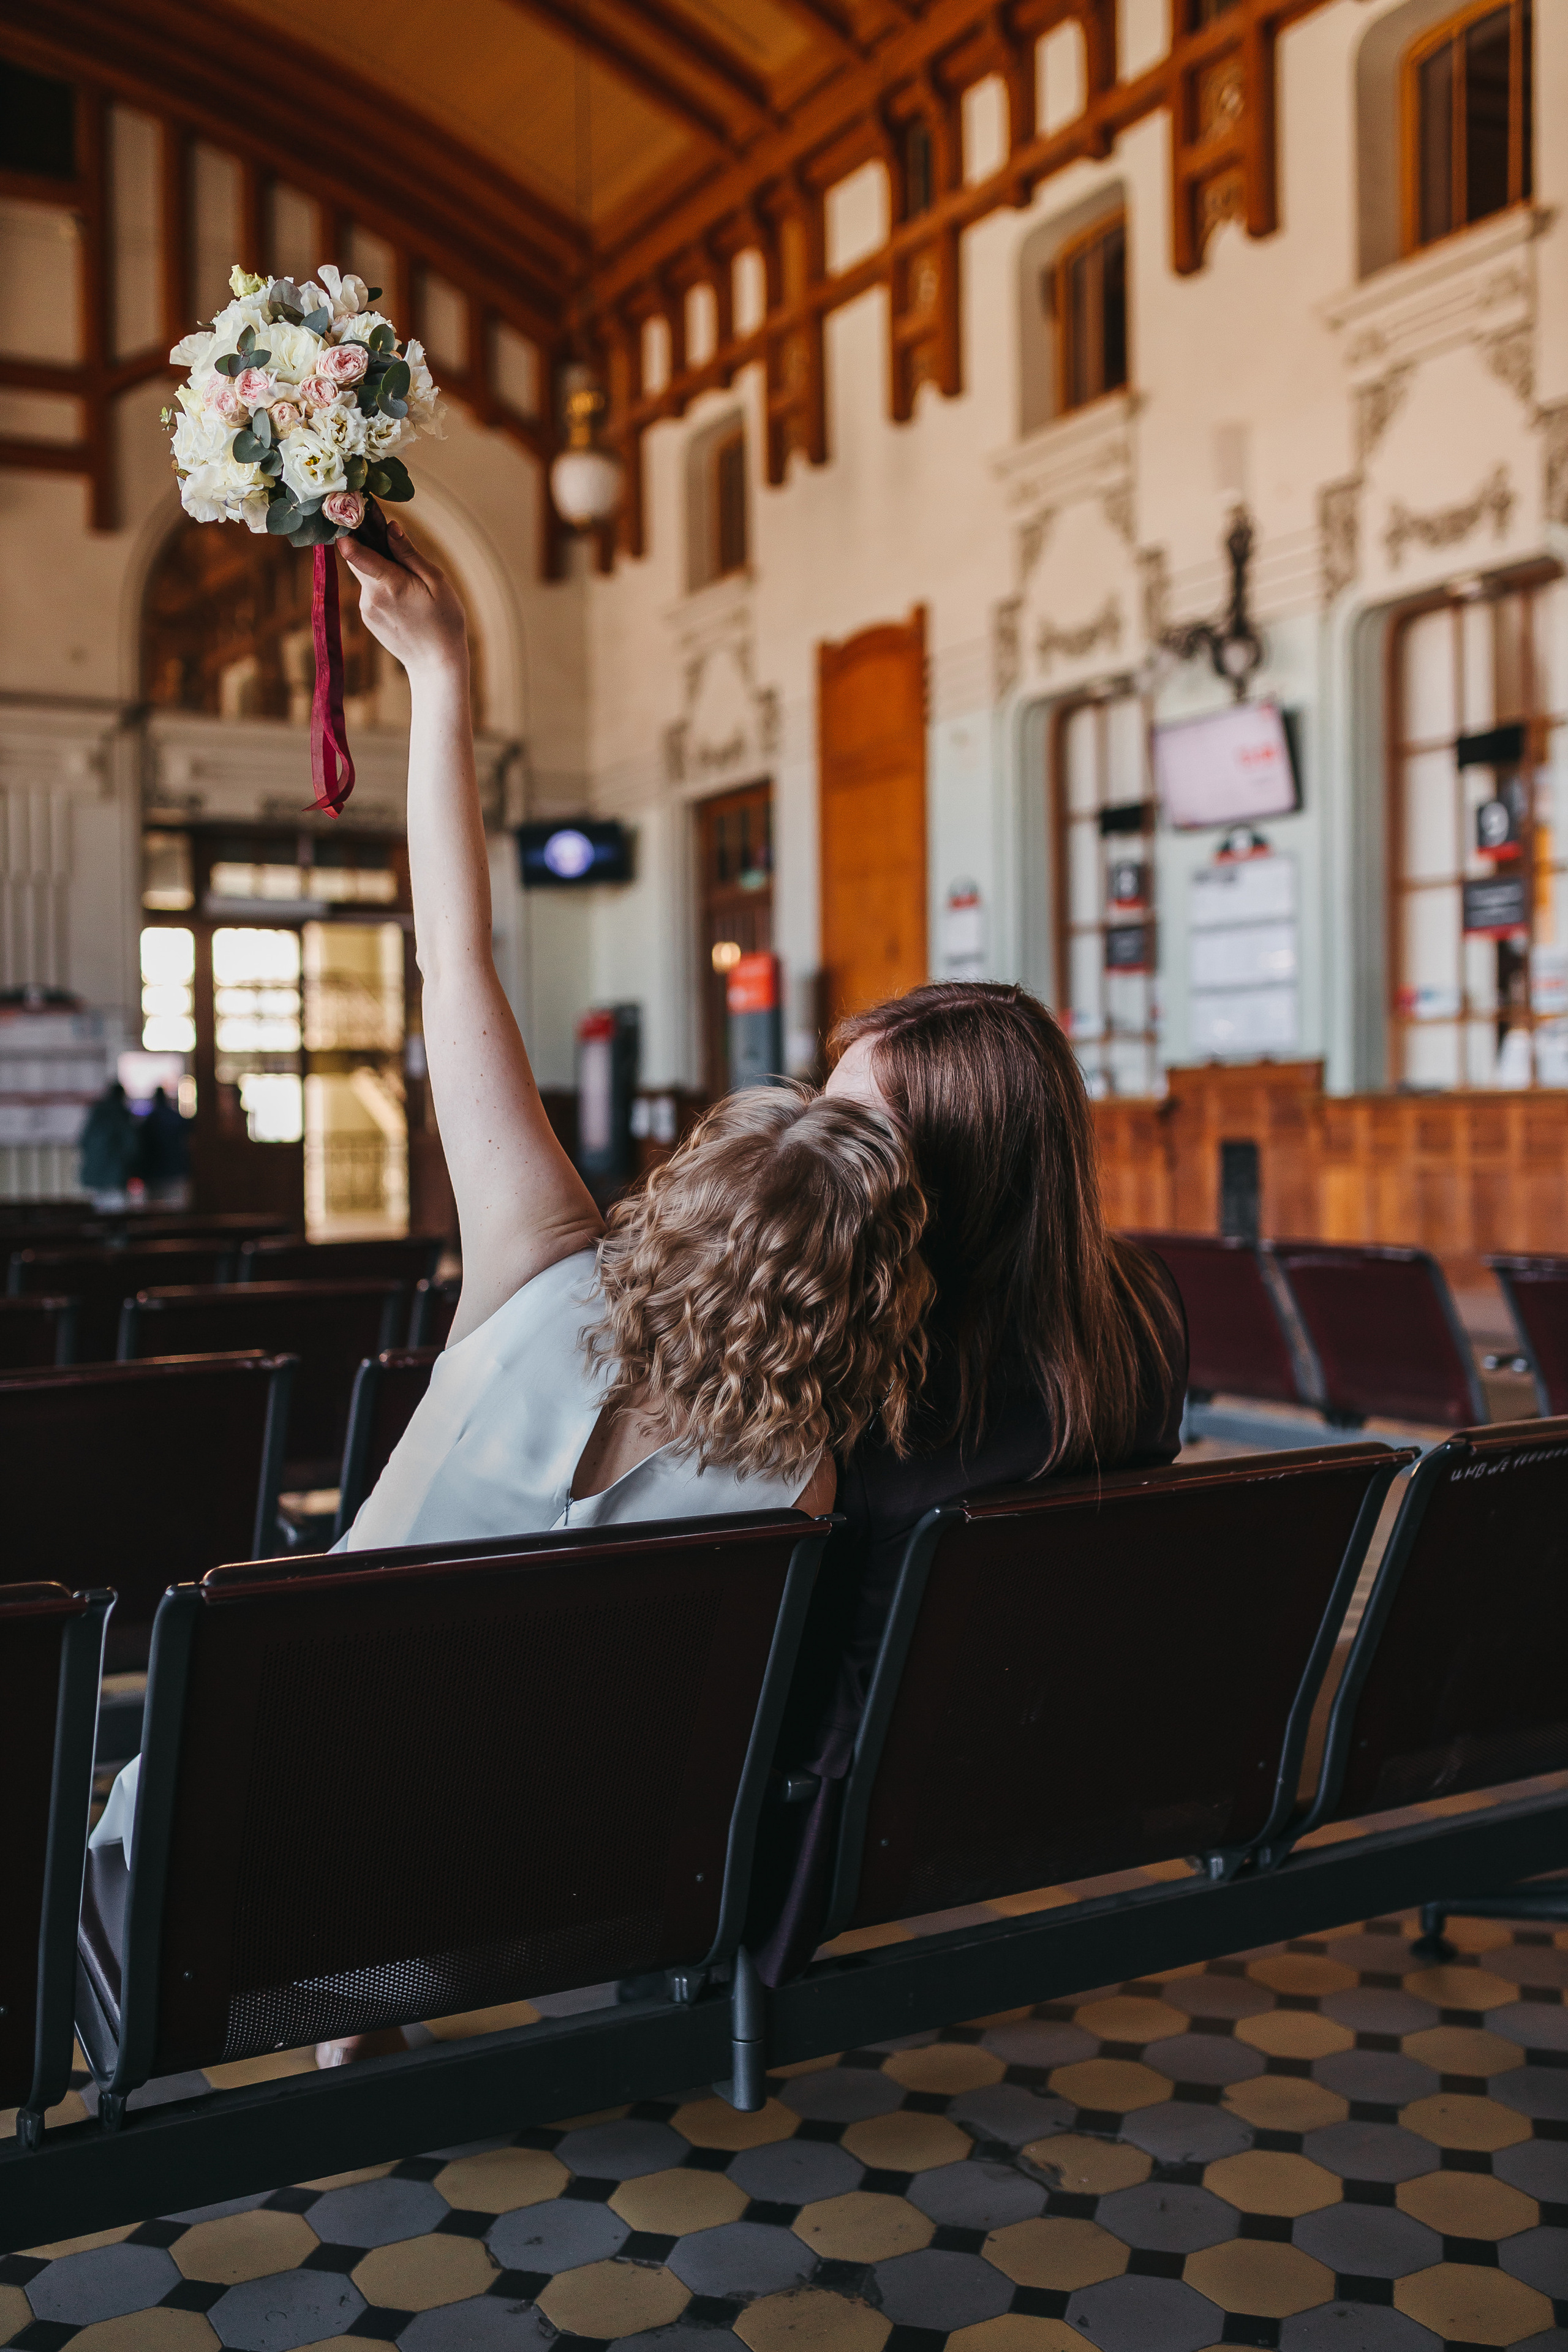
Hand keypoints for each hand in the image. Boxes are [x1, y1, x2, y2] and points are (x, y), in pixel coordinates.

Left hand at [340, 519, 466, 678]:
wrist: (436, 664)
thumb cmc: (444, 621)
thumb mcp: (435, 581)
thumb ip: (409, 553)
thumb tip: (390, 526)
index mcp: (389, 584)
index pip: (354, 552)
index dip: (348, 530)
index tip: (347, 512)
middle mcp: (371, 597)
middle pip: (356, 558)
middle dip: (366, 542)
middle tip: (382, 529)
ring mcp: (367, 609)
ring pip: (364, 574)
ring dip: (378, 566)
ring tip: (406, 576)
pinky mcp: (368, 617)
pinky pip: (370, 590)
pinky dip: (381, 584)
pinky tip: (403, 595)